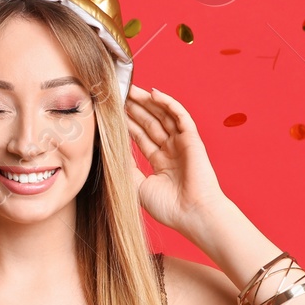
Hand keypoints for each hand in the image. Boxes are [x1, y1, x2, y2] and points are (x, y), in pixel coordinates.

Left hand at [124, 83, 226, 232]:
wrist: (193, 215)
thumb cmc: (169, 207)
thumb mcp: (138, 186)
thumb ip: (126, 166)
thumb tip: (111, 150)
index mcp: (161, 163)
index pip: (141, 137)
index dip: (127, 124)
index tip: (112, 113)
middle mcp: (172, 151)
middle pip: (150, 123)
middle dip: (134, 109)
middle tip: (118, 94)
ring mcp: (182, 144)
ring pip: (163, 116)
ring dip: (147, 102)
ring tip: (130, 89)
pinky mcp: (192, 139)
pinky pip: (180, 116)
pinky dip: (168, 103)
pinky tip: (153, 94)